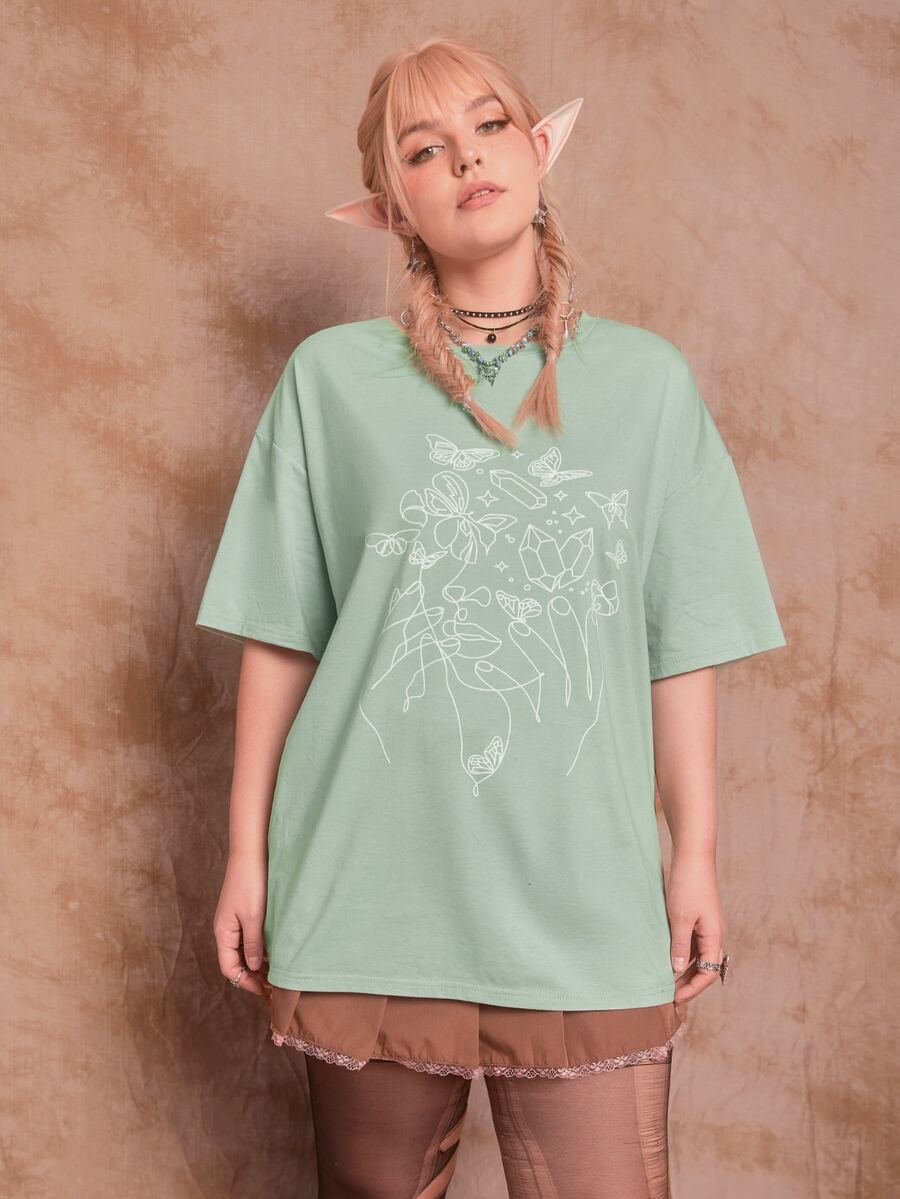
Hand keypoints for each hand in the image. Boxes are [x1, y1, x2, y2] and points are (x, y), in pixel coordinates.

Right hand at [213, 851, 270, 997]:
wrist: (250, 853)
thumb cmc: (251, 883)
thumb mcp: (254, 917)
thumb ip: (254, 944)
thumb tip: (254, 967)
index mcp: (223, 933)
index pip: (229, 968)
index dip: (246, 982)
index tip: (264, 991)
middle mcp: (225, 929)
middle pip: (234, 961)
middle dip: (252, 976)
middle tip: (273, 985)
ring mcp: (232, 921)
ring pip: (242, 950)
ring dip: (256, 963)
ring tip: (276, 971)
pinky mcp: (241, 912)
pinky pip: (247, 938)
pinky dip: (258, 948)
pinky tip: (273, 950)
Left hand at [665, 854, 727, 1003]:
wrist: (693, 857)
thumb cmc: (688, 886)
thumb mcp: (680, 918)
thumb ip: (680, 946)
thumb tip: (677, 970)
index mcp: (715, 937)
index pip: (708, 974)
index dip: (692, 989)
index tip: (674, 999)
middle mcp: (716, 935)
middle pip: (705, 969)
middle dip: (689, 984)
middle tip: (668, 995)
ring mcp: (708, 927)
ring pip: (699, 958)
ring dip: (685, 971)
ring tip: (666, 981)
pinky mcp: (700, 920)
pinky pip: (694, 945)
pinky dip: (683, 955)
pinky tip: (668, 958)